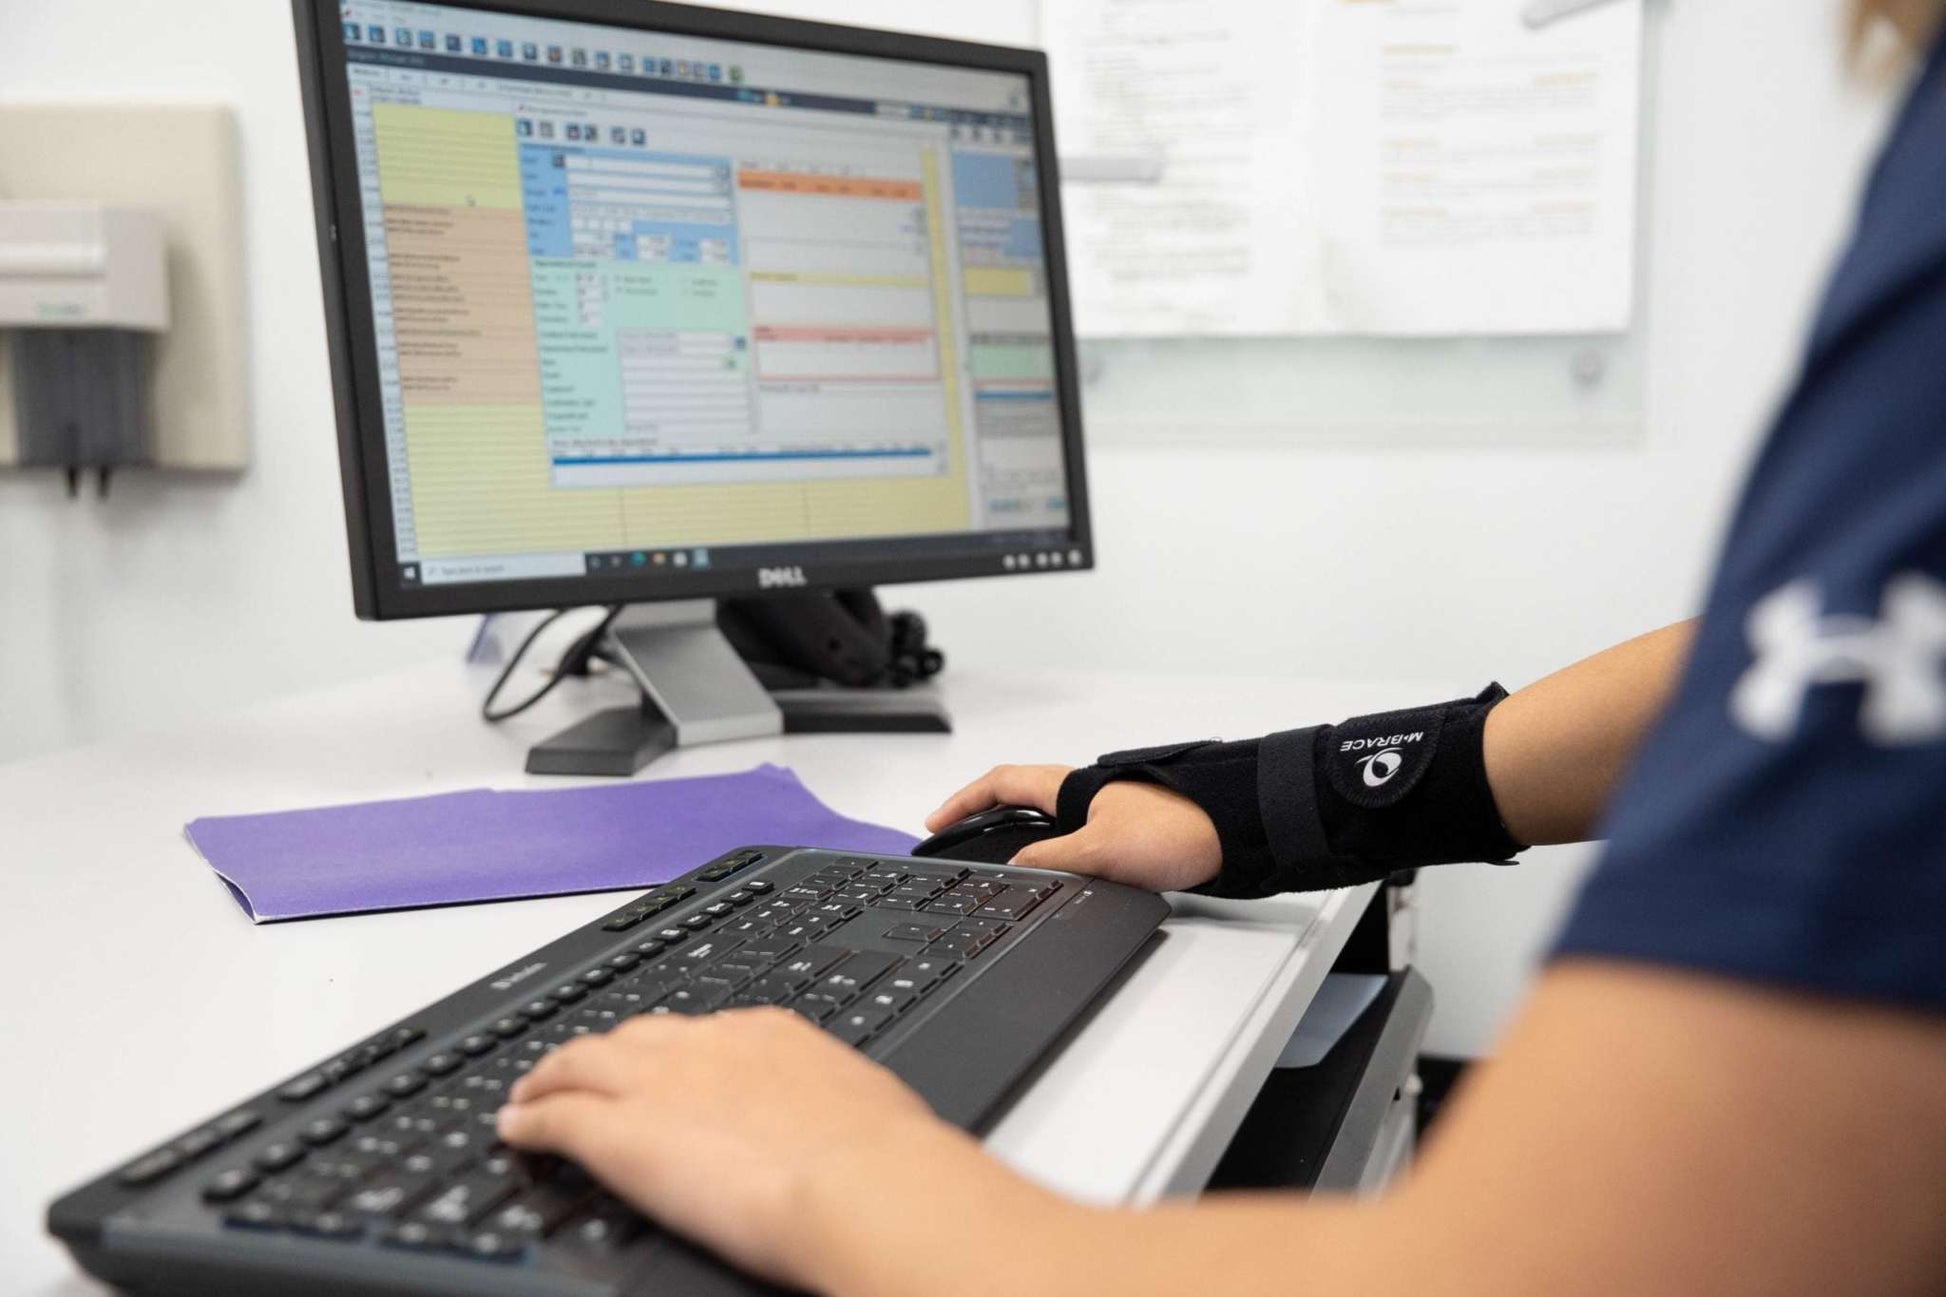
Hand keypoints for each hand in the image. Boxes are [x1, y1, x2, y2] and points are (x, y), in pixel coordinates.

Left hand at [496, 1007, 976, 1288]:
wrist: (861, 1180)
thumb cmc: (883, 1155)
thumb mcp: (862, 1106)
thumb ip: (830, 1105)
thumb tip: (845, 1124)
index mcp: (767, 1034)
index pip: (698, 1032)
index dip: (667, 1051)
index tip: (660, 1066)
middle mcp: (705, 1045)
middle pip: (631, 1035)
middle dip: (602, 1053)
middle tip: (579, 1071)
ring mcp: (657, 1083)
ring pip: (578, 1062)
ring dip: (549, 1076)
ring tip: (530, 1093)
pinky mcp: (618, 1133)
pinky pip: (555, 1116)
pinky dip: (528, 1119)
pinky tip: (514, 1130)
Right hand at [926, 764, 1222, 891]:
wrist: (1235, 835)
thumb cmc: (1179, 829)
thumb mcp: (1099, 851)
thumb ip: (1050, 859)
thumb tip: (1012, 869)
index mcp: (1070, 786)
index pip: (1001, 783)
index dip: (963, 800)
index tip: (935, 820)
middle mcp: (1084, 796)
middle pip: (1017, 799)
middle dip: (982, 817)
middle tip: (955, 840)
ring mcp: (1104, 816)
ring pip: (1044, 824)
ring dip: (1015, 838)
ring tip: (991, 865)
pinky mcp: (1124, 839)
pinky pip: (1068, 844)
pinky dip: (1046, 858)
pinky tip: (1048, 881)